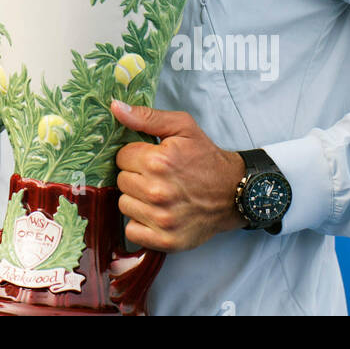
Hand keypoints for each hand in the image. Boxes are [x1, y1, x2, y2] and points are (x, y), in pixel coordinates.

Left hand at [110, 99, 246, 252]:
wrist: (235, 193)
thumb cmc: (206, 157)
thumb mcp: (182, 127)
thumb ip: (146, 116)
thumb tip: (114, 107)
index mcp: (158, 161)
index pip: (121, 157)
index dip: (135, 156)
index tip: (151, 159)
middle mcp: (158, 192)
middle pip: (121, 181)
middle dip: (136, 176)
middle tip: (157, 177)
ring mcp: (162, 219)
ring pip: (124, 205)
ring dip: (137, 200)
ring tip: (158, 194)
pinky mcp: (166, 240)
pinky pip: (131, 231)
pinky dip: (140, 223)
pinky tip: (156, 214)